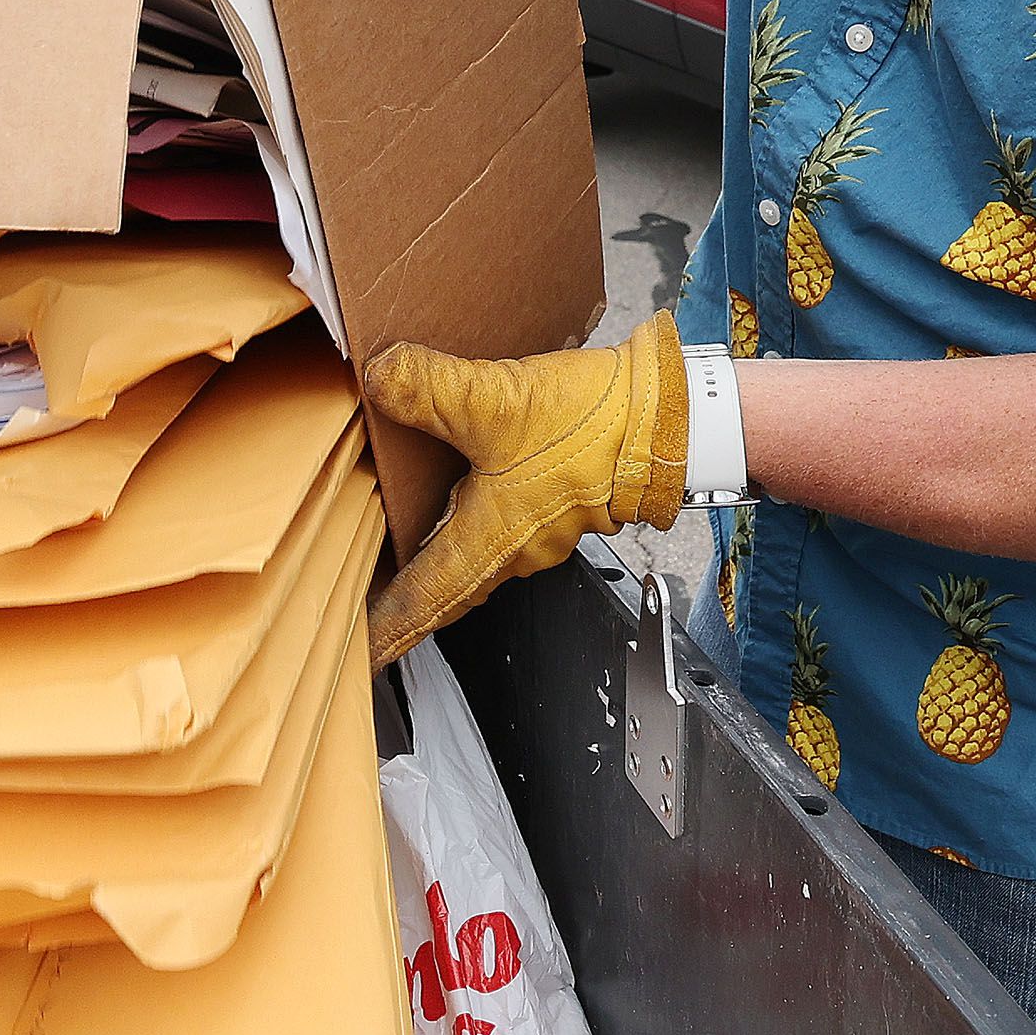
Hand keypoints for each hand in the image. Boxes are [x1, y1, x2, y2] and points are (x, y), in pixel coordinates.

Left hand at [362, 310, 689, 662]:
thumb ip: (430, 388)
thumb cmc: (595, 426)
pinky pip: (505, 529)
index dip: (390, 628)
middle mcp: (516, 549)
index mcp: (490, 540)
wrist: (672, 416)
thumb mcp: (497, 399)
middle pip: (451, 590)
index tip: (364, 657)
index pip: (426, 598)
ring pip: (479, 558)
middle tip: (375, 621)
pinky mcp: (560, 506)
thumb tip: (382, 377)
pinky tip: (464, 497)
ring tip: (407, 555)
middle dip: (412, 606)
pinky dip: (475, 526)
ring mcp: (542, 531)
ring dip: (445, 563)